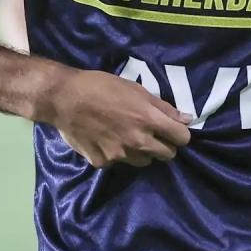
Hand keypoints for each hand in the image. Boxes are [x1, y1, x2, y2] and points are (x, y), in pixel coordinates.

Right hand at [44, 70, 192, 167]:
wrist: (64, 98)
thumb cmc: (102, 87)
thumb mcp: (136, 90)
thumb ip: (163, 108)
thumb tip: (186, 119)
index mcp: (148, 120)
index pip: (182, 139)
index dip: (179, 134)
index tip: (172, 130)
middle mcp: (137, 141)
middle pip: (167, 155)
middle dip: (163, 145)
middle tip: (150, 134)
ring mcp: (119, 155)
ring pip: (144, 161)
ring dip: (140, 151)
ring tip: (125, 135)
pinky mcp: (102, 162)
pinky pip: (118, 163)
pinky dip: (115, 154)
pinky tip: (105, 139)